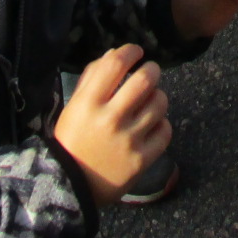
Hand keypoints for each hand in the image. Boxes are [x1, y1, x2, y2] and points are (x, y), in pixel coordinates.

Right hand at [52, 45, 168, 206]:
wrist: (71, 186)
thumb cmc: (72, 140)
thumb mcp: (74, 106)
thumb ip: (92, 78)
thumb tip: (115, 52)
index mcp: (88, 103)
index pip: (115, 64)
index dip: (130, 51)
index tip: (135, 51)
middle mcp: (109, 119)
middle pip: (145, 80)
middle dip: (152, 69)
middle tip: (151, 71)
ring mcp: (128, 140)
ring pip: (159, 103)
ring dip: (158, 96)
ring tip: (151, 100)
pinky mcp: (141, 160)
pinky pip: (165, 130)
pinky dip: (161, 124)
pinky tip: (152, 125)